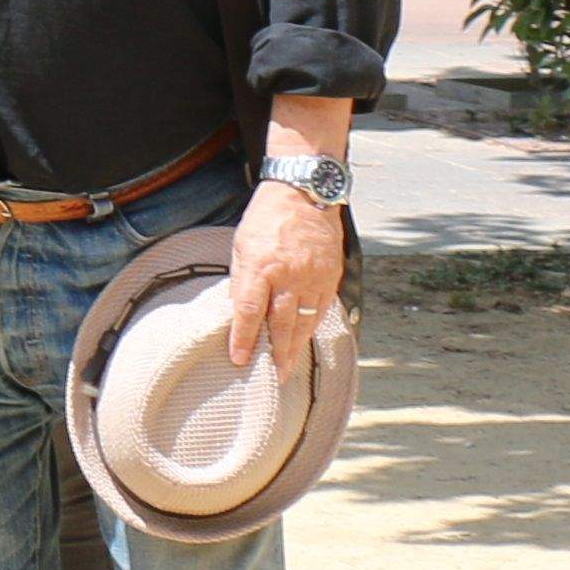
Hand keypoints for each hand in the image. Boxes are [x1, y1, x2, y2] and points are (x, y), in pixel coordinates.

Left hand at [225, 177, 347, 372]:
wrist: (304, 193)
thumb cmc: (266, 218)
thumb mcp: (241, 246)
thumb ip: (241, 280)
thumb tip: (238, 310)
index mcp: (261, 266)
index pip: (250, 311)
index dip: (244, 338)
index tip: (239, 358)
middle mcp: (289, 275)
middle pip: (282, 324)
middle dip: (277, 353)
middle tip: (274, 376)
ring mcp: (313, 277)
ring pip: (305, 320)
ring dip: (297, 346)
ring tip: (289, 366)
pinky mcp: (330, 275)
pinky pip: (321, 308)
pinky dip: (313, 325)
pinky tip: (306, 337)